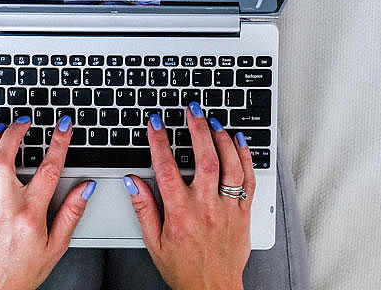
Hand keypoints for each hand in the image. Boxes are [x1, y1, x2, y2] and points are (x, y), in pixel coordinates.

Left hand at [0, 115, 94, 289]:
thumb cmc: (24, 269)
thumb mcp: (57, 245)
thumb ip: (72, 213)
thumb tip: (85, 187)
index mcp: (30, 214)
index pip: (48, 171)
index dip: (58, 143)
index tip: (63, 125)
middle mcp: (4, 207)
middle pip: (4, 159)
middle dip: (14, 133)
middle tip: (24, 121)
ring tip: (1, 127)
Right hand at [124, 103, 255, 289]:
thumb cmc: (184, 269)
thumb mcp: (154, 242)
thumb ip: (143, 208)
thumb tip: (132, 180)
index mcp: (180, 213)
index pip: (166, 169)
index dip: (159, 141)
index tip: (155, 123)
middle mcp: (206, 208)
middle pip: (205, 159)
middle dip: (198, 129)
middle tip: (192, 110)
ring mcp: (228, 209)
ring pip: (230, 165)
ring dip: (222, 138)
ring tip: (212, 121)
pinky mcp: (244, 212)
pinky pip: (248, 179)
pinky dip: (245, 156)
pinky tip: (238, 140)